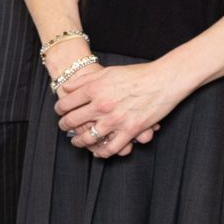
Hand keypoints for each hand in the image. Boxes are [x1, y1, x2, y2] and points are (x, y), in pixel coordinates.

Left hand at [53, 59, 182, 158]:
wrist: (163, 80)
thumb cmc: (137, 74)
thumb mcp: (107, 71)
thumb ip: (85, 80)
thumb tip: (67, 88)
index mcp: (94, 89)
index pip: (66, 104)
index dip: (59, 109)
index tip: (60, 111)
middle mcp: (101, 106)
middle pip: (72, 121)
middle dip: (64, 125)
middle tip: (63, 126)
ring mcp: (115, 120)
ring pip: (88, 138)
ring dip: (78, 141)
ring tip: (76, 141)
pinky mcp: (130, 130)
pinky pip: (111, 148)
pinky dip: (102, 152)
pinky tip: (97, 151)